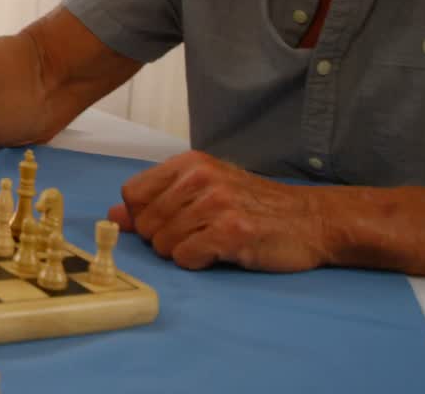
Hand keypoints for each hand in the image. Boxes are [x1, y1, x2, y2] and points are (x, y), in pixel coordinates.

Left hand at [109, 150, 328, 271]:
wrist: (311, 219)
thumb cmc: (254, 205)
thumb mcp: (204, 190)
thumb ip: (157, 201)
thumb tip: (113, 216)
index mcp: (189, 163)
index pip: (132, 194)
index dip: (141, 216)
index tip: (166, 221)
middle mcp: (201, 178)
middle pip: (145, 223)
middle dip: (162, 239)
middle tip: (195, 235)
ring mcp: (216, 204)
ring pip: (162, 244)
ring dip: (182, 252)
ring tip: (210, 242)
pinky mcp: (231, 233)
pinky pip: (185, 258)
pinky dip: (197, 262)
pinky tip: (219, 252)